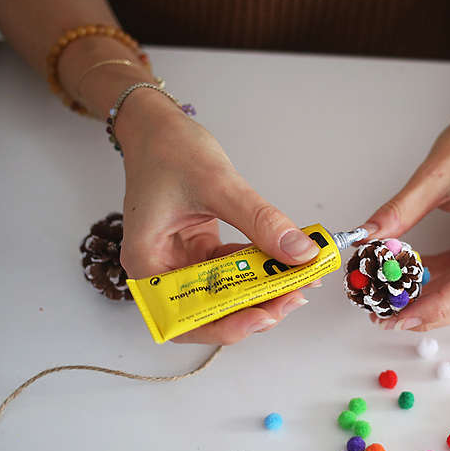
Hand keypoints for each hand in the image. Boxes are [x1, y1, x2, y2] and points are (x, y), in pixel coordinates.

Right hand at [114, 88, 319, 344]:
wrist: (155, 125)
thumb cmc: (168, 150)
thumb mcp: (217, 184)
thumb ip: (261, 221)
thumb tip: (302, 253)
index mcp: (147, 264)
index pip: (186, 318)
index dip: (227, 326)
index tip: (266, 314)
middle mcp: (161, 272)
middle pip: (209, 313)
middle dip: (254, 309)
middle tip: (296, 294)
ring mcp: (182, 263)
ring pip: (226, 295)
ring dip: (263, 291)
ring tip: (300, 279)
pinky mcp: (200, 252)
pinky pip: (233, 272)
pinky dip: (260, 268)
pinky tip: (288, 262)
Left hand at [361, 89, 449, 330]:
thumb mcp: (433, 174)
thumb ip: (399, 211)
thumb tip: (366, 240)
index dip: (437, 308)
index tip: (400, 316)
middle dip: (432, 313)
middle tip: (388, 316)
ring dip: (434, 301)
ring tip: (393, 301)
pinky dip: (441, 281)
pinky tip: (412, 278)